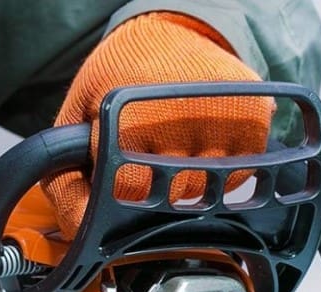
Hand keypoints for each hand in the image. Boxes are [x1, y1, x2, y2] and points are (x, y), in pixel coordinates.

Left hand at [41, 12, 272, 239]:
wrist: (165, 33)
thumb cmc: (112, 80)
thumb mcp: (72, 124)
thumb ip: (65, 182)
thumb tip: (80, 229)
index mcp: (127, 116)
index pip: (126, 192)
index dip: (117, 198)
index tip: (114, 181)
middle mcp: (178, 115)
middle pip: (167, 197)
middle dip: (151, 190)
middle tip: (142, 157)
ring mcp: (221, 116)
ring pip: (205, 191)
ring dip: (186, 183)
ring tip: (170, 146)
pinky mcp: (254, 117)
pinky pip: (238, 176)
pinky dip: (219, 171)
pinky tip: (199, 145)